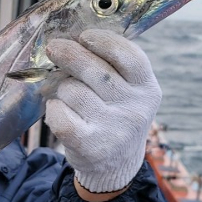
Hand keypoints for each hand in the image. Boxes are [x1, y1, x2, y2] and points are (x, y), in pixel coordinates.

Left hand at [44, 30, 161, 193]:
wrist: (116, 165)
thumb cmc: (116, 115)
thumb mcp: (129, 91)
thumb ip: (112, 65)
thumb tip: (74, 36)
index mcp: (148, 89)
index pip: (130, 57)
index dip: (104, 41)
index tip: (84, 36)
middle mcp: (134, 109)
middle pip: (96, 70)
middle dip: (70, 54)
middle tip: (54, 47)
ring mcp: (113, 129)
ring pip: (73, 90)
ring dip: (62, 87)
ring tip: (66, 94)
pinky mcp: (89, 146)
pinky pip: (60, 114)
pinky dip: (54, 108)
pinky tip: (59, 110)